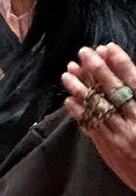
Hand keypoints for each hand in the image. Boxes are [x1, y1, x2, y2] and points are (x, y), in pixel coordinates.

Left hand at [64, 44, 135, 192]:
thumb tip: (132, 78)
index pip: (135, 82)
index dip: (121, 63)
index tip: (108, 47)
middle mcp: (134, 121)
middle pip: (113, 91)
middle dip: (97, 70)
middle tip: (84, 53)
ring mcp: (119, 135)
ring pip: (97, 108)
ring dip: (80, 89)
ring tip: (67, 73)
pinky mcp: (107, 148)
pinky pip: (90, 127)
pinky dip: (79, 113)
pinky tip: (68, 100)